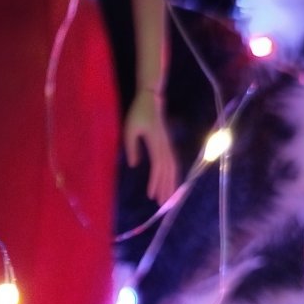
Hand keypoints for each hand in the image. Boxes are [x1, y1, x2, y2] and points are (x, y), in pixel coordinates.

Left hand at [123, 89, 178, 207]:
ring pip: (172, 168)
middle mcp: (165, 146)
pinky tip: (171, 183)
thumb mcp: (129, 129)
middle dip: (165, 188)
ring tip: (168, 199)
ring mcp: (168, 145)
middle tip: (163, 205)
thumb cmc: (138, 113)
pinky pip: (173, 162)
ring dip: (171, 184)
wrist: (151, 99)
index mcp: (156, 143)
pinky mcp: (168, 144)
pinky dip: (173, 175)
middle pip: (167, 171)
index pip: (157, 166)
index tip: (151, 195)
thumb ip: (132, 147)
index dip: (155, 182)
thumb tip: (134, 165)